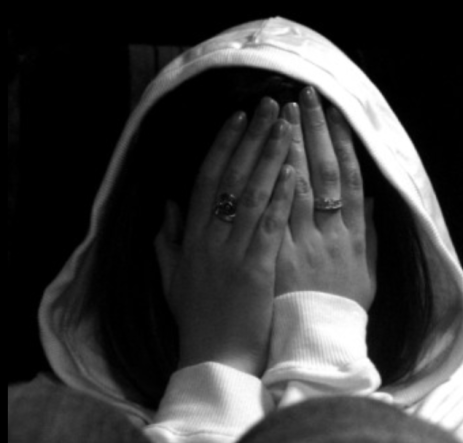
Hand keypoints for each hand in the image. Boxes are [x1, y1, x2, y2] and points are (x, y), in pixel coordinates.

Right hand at [154, 97, 295, 375]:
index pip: (206, 180)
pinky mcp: (256, 269)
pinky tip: (294, 171)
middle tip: (269, 106)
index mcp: (191, 238)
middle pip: (231, 177)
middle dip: (251, 138)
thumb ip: (166, 241)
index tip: (237, 118)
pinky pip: (269, 224)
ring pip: (251, 194)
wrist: (215, 359)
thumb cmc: (198, 320)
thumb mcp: (172, 279)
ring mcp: (232, 252)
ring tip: (286, 126)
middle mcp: (209, 237)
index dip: (222, 146)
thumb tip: (165, 206)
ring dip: (270, 157)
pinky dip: (280, 195)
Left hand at [275, 87, 376, 310]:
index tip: (334, 113)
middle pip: (323, 174)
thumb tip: (372, 201)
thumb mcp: (367, 274)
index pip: (350, 179)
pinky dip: (269, 189)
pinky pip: (272, 218)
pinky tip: (262, 159)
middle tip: (302, 98)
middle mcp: (331, 234)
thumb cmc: (342, 309)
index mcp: (353, 235)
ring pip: (297, 188)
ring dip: (288, 149)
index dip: (343, 143)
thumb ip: (370, 237)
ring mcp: (303, 245)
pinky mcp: (276, 258)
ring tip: (279, 115)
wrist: (317, 345)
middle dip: (313, 133)